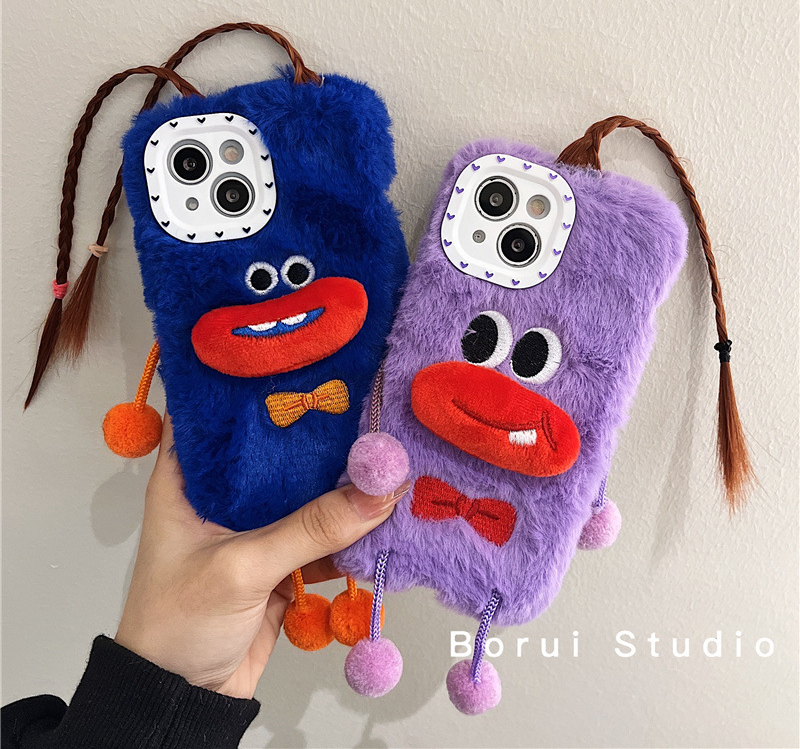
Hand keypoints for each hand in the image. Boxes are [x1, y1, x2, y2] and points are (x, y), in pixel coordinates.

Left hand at [115, 413, 408, 698]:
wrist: (183, 699)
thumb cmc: (178, 624)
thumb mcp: (242, 568)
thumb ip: (310, 529)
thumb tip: (377, 492)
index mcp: (190, 478)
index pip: (221, 414)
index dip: (259, 386)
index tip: (306, 361)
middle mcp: (224, 495)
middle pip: (278, 453)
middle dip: (320, 436)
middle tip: (365, 405)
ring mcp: (256, 527)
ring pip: (307, 493)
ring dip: (343, 484)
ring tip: (386, 455)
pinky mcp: (282, 559)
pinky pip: (323, 535)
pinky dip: (350, 528)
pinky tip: (381, 511)